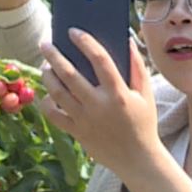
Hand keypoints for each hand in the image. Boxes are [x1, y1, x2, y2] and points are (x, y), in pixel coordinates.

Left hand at [38, 30, 164, 175]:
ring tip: (45, 65)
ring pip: (57, 93)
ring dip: (48, 76)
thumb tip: (125, 40)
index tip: (73, 31)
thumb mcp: (146, 93)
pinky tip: (46, 92)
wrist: (138, 159)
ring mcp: (85, 120)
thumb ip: (136, 66)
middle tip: (45, 43)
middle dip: (54, 56)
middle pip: (70, 75)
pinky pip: (54, 115)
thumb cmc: (143, 122)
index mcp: (119, 94)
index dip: (85, 42)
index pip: (100, 60)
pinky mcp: (77, 133)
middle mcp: (99, 106)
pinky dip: (46, 102)